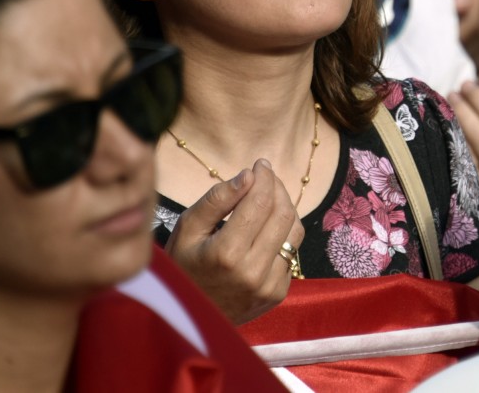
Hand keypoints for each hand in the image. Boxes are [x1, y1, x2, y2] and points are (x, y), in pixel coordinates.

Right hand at [164, 159, 303, 324]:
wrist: (190, 314)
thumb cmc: (184, 265)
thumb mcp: (187, 228)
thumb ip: (217, 199)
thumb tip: (248, 175)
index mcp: (227, 254)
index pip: (260, 203)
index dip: (264, 177)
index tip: (260, 164)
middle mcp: (253, 272)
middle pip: (282, 213)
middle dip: (277, 187)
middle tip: (265, 175)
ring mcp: (269, 285)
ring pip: (294, 231)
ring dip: (285, 206)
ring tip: (268, 196)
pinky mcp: (278, 293)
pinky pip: (291, 251)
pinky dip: (283, 231)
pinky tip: (266, 227)